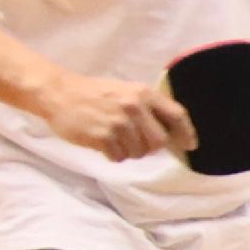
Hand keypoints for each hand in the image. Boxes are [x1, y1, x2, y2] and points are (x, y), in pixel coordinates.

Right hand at [36, 67, 198, 163]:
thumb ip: (148, 108)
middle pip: (159, 142)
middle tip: (133, 141)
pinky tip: (102, 142)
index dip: (186, 133)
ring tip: (113, 137)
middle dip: (149, 147)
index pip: (177, 115)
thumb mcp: (126, 91)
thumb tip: (171, 135)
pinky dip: (113, 155)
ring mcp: (119, 123)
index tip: (190, 146)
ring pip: (139, 153)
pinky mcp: (103, 137)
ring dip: (128, 151)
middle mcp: (134, 107)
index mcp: (143, 94)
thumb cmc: (95, 94)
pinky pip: (119, 158)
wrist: (59, 93)